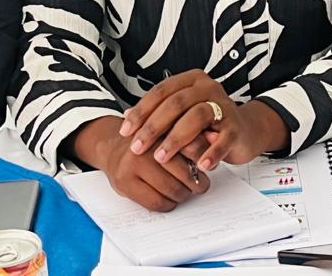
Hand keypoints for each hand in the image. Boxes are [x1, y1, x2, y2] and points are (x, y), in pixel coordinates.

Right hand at [69, 116, 209, 211]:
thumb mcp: (170, 132)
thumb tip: (218, 138)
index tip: (208, 166)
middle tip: (201, 184)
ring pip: (172, 190)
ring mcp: (133, 164)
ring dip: (184, 195)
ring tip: (186, 190)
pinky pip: (156, 202)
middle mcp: (146, 144)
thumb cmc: (150, 142)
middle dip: (197, 182)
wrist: (114, 148)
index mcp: (161, 127)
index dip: (204, 159)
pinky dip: (169, 204)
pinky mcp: (125, 182)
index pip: (191, 146)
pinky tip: (170, 197)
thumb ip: (194, 134)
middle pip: (184, 172)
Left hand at [119, 70, 287, 171]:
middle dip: (153, 126)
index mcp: (191, 80)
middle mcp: (208, 88)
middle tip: (137, 147)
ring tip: (161, 158)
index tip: (125, 131)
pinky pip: (222, 139)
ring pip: (197, 116)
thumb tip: (126, 115)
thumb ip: (157, 113)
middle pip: (176, 103)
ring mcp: (224, 105)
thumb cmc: (207, 123)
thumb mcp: (181, 115)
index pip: (161, 92)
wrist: (245, 130)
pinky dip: (209, 153)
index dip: (141, 111)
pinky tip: (198, 166)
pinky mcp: (236, 126)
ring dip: (176, 139)